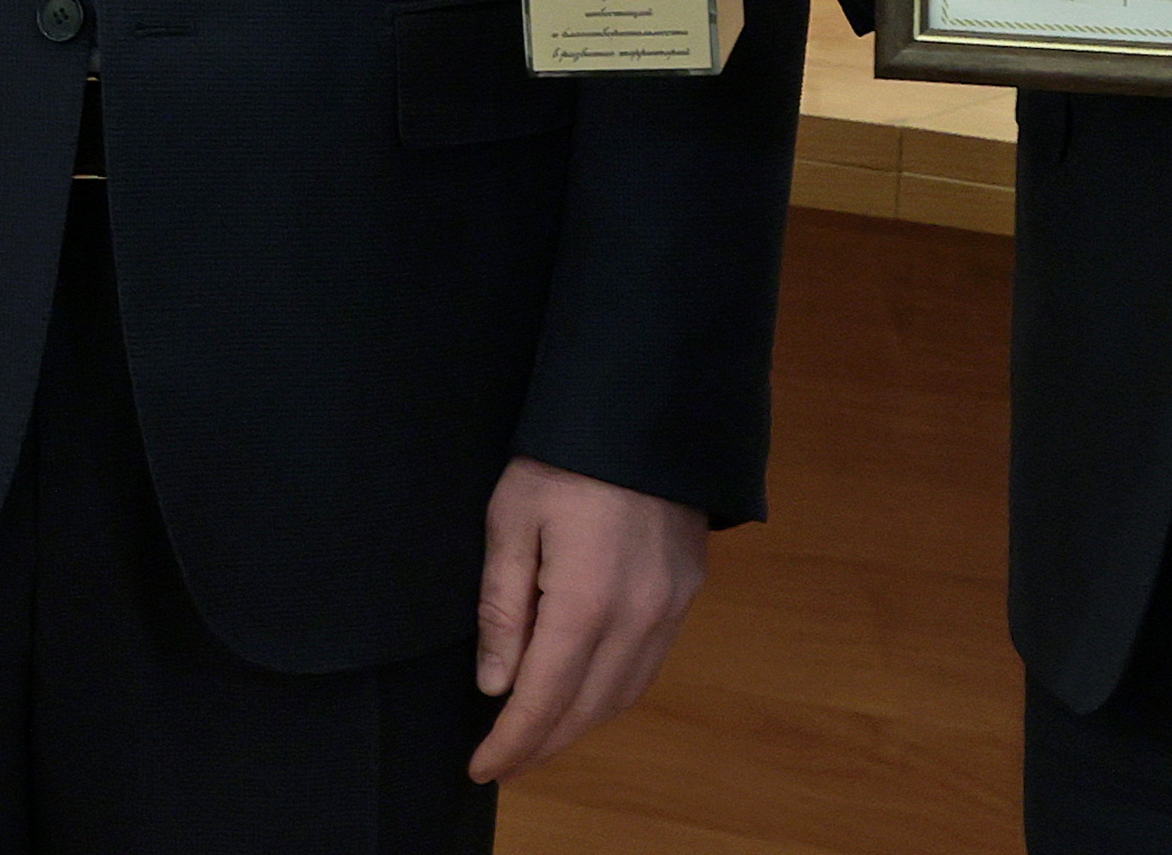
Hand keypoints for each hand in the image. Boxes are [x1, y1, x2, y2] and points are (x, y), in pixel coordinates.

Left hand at [468, 458, 706, 783]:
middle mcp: (639, 616)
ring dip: (581, 724)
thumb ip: (503, 607)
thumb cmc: (563, 455)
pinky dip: (615, 692)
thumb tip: (496, 684)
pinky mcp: (689, 588)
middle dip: (543, 744)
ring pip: (624, 693)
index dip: (511, 743)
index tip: (482, 768)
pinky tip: (589, 690)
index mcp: (586, 601)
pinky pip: (650, 663)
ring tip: (541, 735)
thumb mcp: (511, 519)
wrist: (644, 403)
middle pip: (587, 709)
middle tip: (505, 762)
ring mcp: (672, 604)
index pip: (543, 699)